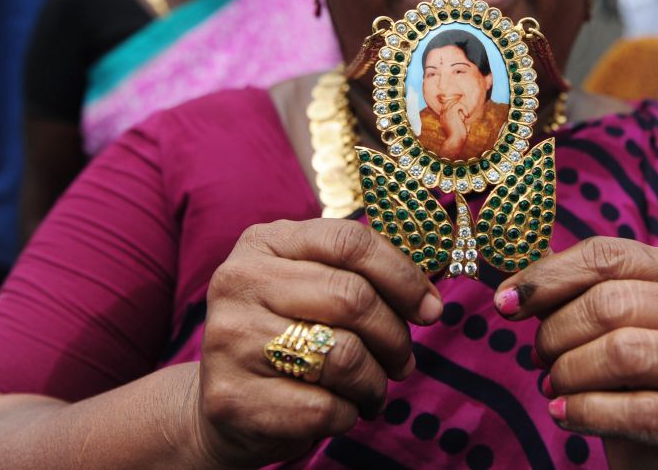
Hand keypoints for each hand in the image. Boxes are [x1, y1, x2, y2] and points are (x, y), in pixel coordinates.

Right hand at [194, 219, 443, 466]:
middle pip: (352, 297)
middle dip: (394, 336)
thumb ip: (362, 277)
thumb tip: (431, 301)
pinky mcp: (230, 397)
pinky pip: (322, 407)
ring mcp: (229, 338)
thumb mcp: (313, 287)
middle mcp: (239, 280)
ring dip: (375, 382)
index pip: (350, 242)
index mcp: (265, 242)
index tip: (431, 308)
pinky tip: (340, 410)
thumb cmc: (288, 336)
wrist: (226, 404)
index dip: (402, 275)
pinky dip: (347, 414)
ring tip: (372, 390)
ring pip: (343, 356)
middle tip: (404, 361)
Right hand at [439, 100, 468, 157]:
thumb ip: (460, 122)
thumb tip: (466, 119)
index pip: (446, 105)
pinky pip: (458, 104)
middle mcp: (443, 114)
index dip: (454, 104)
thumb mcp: (458, 127)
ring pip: (454, 102)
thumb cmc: (458, 136)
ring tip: (465, 115)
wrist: (455, 140)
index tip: (462, 109)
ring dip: (462, 107)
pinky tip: (466, 116)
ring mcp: (446, 113)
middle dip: (458, 104)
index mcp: (443, 117)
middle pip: (449, 101)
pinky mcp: (451, 113)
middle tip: (465, 112)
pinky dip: (464, 108)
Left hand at [493, 237, 657, 469]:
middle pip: (610, 303)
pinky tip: (564, 413)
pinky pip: (635, 411)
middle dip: (556, 332)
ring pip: (622, 353)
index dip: (547, 277)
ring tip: (553, 385)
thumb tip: (511, 289)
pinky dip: (585, 411)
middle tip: (538, 357)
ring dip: (569, 371)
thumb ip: (569, 295)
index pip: (606, 256)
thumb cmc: (633, 373)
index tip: (505, 301)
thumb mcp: (607, 324)